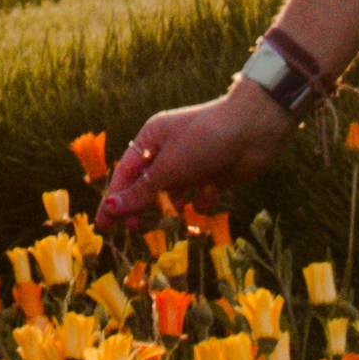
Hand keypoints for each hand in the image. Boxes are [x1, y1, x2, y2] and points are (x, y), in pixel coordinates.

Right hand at [99, 84, 291, 227]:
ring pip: (174, 193)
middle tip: (136, 229)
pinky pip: (199, 196)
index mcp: (151, 139)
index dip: (114, 201)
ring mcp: (192, 163)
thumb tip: (110, 208)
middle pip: (147, 185)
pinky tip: (212, 190)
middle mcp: (169, 151)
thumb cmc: (204, 141)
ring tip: (177, 206)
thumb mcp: (168, 169)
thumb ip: (140, 192)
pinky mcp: (213, 174)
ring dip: (175, 202)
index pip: (125, 174)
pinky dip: (204, 198)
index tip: (104, 227)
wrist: (254, 129)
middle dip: (142, 205)